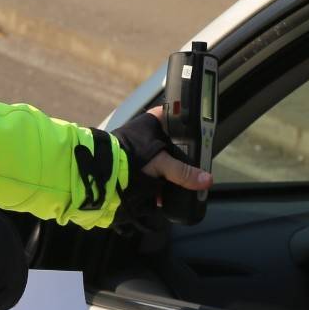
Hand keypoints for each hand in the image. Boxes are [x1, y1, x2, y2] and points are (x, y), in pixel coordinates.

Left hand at [109, 108, 212, 230]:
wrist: (103, 172)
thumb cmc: (129, 157)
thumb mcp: (162, 164)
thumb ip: (183, 172)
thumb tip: (205, 180)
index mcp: (154, 120)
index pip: (179, 118)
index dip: (191, 129)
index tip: (201, 140)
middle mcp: (148, 129)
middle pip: (174, 141)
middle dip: (181, 157)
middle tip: (194, 168)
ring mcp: (141, 145)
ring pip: (164, 156)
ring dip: (170, 170)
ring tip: (181, 182)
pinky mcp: (135, 159)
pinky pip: (154, 167)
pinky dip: (159, 178)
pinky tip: (163, 191)